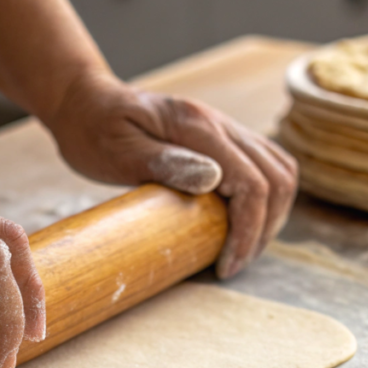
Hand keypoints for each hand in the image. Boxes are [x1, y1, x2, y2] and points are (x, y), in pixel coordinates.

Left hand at [44, 71, 298, 278]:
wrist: (87, 102)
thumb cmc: (93, 130)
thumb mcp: (117, 152)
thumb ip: (163, 163)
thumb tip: (213, 179)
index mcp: (197, 126)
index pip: (251, 182)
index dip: (248, 230)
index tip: (226, 265)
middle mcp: (220, 123)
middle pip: (278, 178)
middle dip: (264, 229)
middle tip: (235, 263)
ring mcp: (226, 127)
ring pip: (280, 170)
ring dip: (272, 215)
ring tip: (242, 247)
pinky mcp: (224, 138)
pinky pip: (266, 165)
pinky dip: (266, 198)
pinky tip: (242, 221)